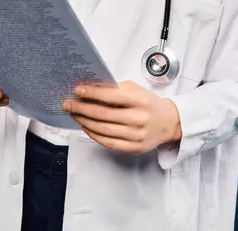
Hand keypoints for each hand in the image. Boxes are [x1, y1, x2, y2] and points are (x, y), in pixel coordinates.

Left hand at [62, 80, 181, 153]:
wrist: (169, 122)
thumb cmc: (148, 103)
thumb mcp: (136, 90)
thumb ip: (117, 89)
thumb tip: (91, 88)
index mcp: (139, 100)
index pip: (111, 96)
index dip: (92, 93)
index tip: (77, 90)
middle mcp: (138, 118)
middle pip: (103, 114)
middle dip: (81, 108)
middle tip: (68, 104)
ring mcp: (136, 135)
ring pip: (103, 129)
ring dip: (84, 121)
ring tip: (74, 114)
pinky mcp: (134, 148)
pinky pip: (108, 142)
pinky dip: (93, 134)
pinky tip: (85, 126)